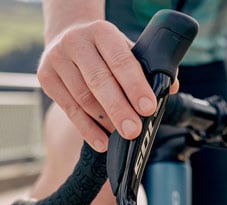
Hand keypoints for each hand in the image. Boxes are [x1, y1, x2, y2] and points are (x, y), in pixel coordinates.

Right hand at [38, 20, 178, 151]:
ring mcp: (57, 60)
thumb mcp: (127, 48)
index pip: (121, 61)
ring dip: (104, 122)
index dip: (135, 86)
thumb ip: (148, 67)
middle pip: (99, 82)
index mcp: (102, 32)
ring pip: (83, 98)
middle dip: (119, 109)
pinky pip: (69, 109)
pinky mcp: (46, 77)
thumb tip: (171, 89)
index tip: (148, 108)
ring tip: (120, 137)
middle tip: (133, 131)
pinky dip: (87, 128)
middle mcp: (77, 43)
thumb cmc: (106, 48)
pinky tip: (101, 141)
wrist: (70, 36)